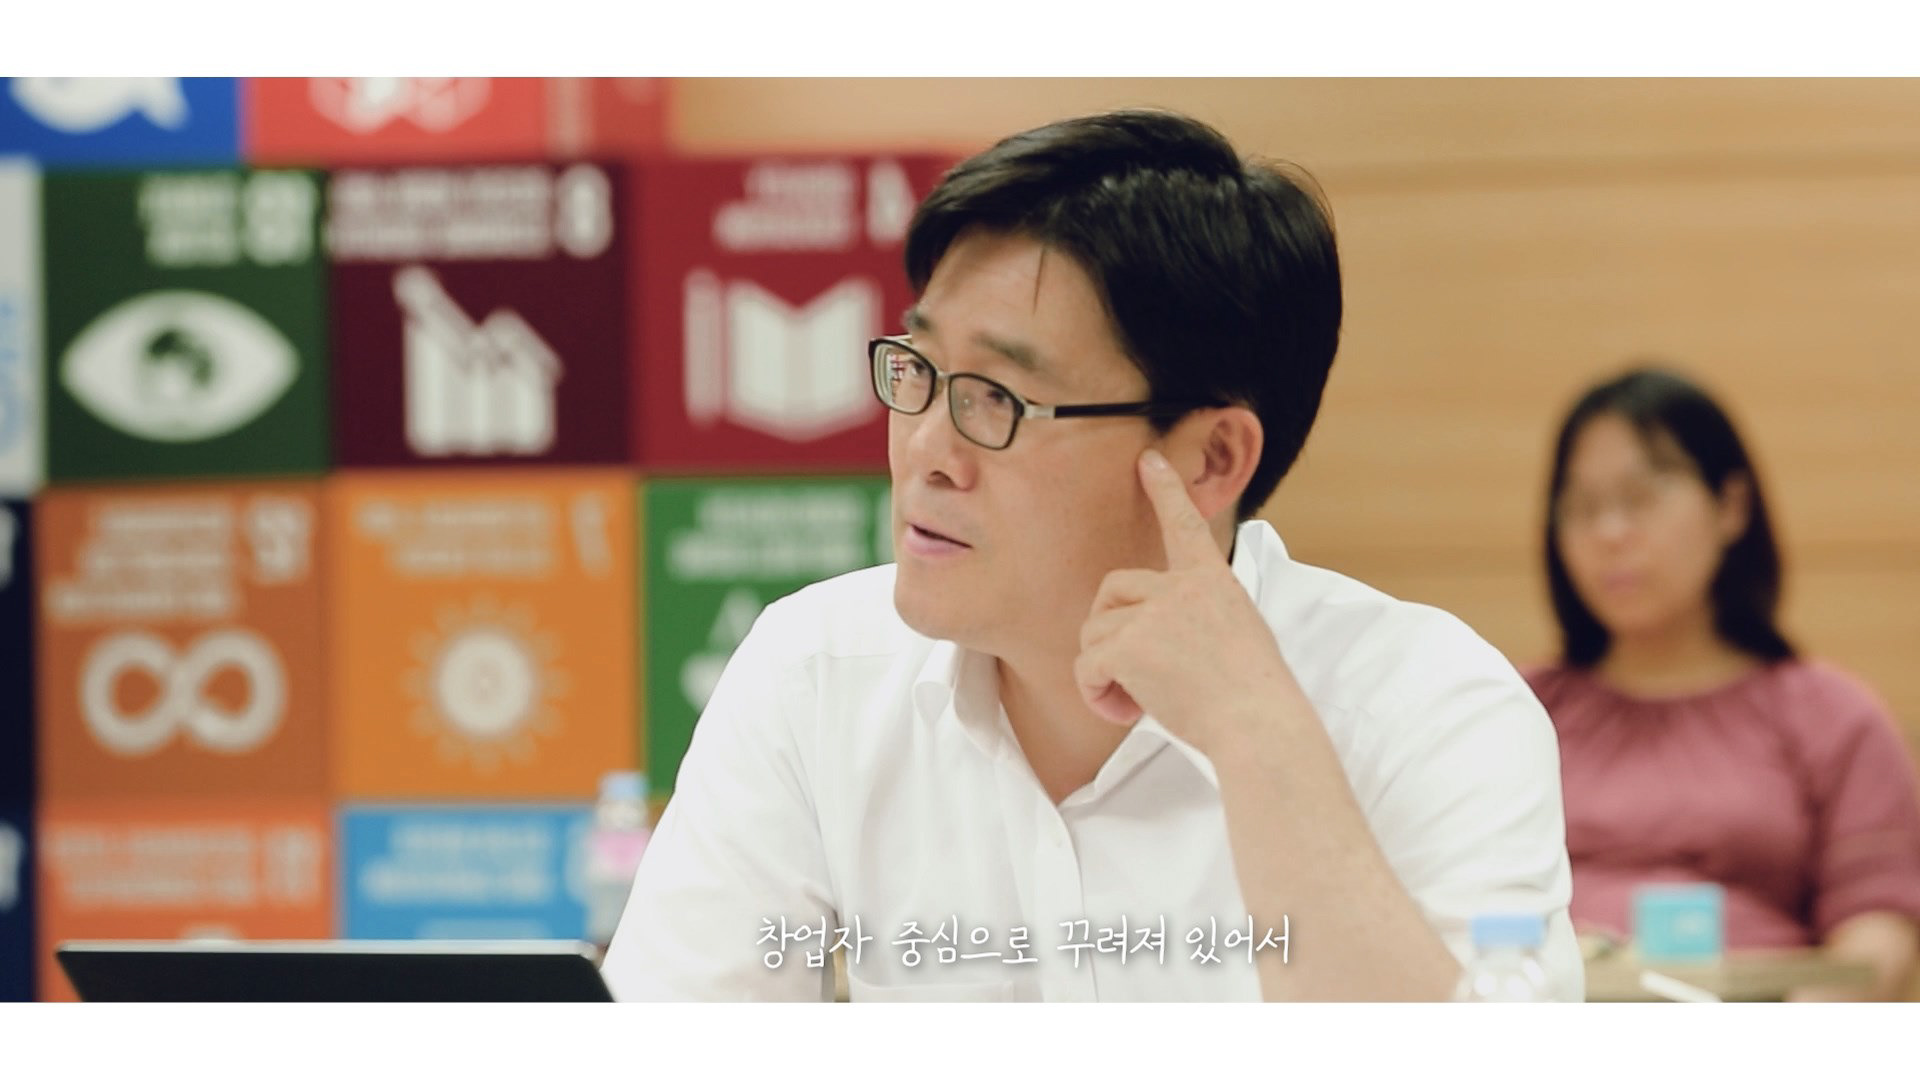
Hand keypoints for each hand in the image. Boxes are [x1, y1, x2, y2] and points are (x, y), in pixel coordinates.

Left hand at [1073, 448, 1298, 754]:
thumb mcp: (1239, 634)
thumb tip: (1160, 639)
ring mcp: (1154, 614)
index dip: (1165, 490)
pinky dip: (1096, 693)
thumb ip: (1199, 619)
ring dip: (1104, 669)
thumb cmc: (1255, 697)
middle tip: (1131, 671)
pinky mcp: (1129, 647)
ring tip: (1138, 699)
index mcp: (1213, 582)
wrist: (1259, 725)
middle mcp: (1181, 588)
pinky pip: (1087, 665)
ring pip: (1095, 631)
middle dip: (1109, 628)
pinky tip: (1126, 710)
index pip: (1184, 525)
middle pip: (1112, 589)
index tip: (1149, 460)